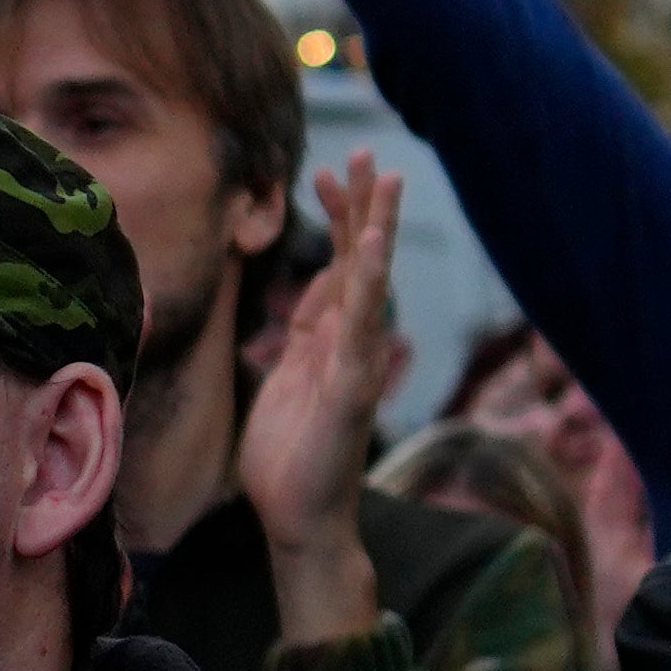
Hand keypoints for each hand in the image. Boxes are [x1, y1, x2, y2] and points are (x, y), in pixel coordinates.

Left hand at [243, 155, 404, 652]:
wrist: (300, 517)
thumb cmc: (290, 459)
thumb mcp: (286, 384)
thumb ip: (300, 343)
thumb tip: (306, 307)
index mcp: (328, 341)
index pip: (336, 266)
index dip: (334, 221)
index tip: (323, 173)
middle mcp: (349, 344)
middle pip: (357, 260)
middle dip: (359, 207)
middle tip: (363, 152)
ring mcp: (355, 363)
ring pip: (368, 282)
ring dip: (375, 228)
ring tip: (384, 178)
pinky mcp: (351, 387)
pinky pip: (362, 327)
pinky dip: (371, 285)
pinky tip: (374, 246)